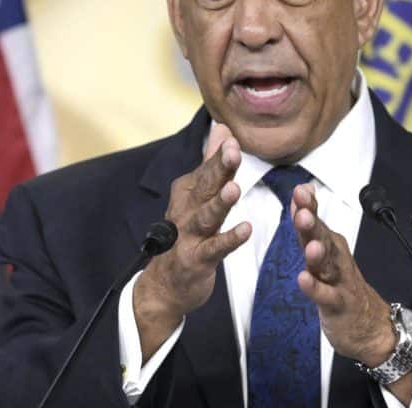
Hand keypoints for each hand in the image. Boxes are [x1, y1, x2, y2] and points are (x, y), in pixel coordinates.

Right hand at [133, 124, 250, 359]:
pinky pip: (215, 248)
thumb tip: (224, 128)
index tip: (233, 137)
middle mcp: (187, 209)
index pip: (208, 169)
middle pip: (206, 186)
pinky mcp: (196, 260)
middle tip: (233, 151)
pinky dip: (230, 239)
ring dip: (220, 203)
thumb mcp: (197, 194)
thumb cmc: (187, 233)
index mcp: (189, 191)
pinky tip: (246, 229)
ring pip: (207, 216)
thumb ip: (211, 161)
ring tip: (235, 189)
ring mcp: (189, 235)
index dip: (220, 155)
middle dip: (219, 168)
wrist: (165, 284)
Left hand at [293, 186, 411, 404]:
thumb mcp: (324, 253)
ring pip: (327, 265)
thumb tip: (302, 192)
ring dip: (318, 254)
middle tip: (303, 211)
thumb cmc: (342, 284)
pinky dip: (315, 288)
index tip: (300, 191)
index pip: (317, 222)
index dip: (308, 207)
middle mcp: (336, 259)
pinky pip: (325, 296)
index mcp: (331, 245)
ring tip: (310, 245)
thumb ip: (310, 226)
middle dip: (313, 225)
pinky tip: (303, 280)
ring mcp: (339, 282)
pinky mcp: (339, 305)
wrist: (371, 324)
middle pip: (323, 239)